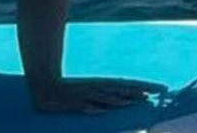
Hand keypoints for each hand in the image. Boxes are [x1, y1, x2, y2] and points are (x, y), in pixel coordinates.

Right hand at [29, 77, 164, 113]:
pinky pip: (83, 106)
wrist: (44, 85)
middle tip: (148, 97)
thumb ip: (100, 98)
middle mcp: (94, 89)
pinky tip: (99, 110)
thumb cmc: (67, 91)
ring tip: (129, 103)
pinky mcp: (72, 102)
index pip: (122, 87)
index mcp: (99, 86)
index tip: (152, 91)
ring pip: (103, 98)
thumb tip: (114, 104)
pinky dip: (91, 108)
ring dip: (116, 101)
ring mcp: (84, 95)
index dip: (137, 89)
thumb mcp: (86, 93)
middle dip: (132, 94)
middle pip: (117, 91)